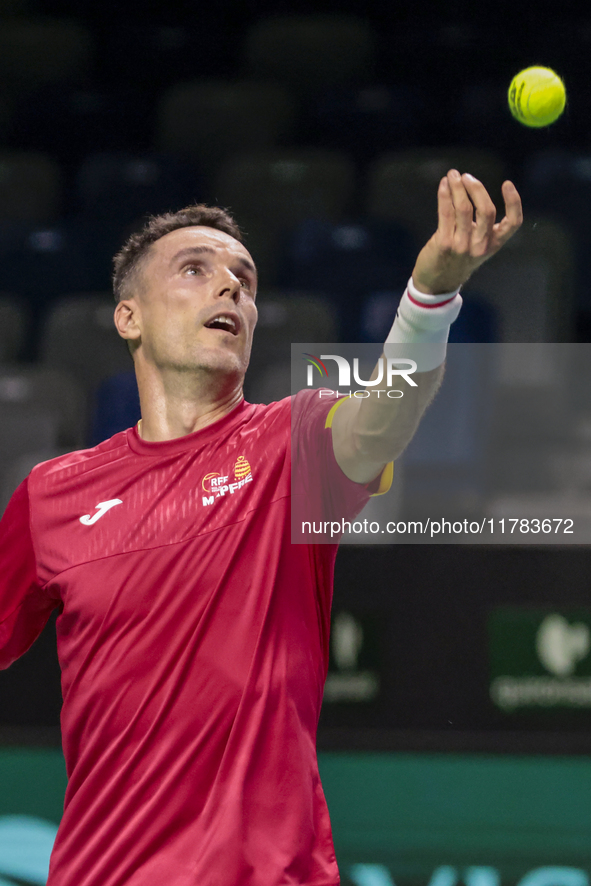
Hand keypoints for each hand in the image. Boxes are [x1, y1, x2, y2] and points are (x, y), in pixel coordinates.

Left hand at [411, 169, 522, 294]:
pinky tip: (443, 185)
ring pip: (464, 208)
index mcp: (493, 244)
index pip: (513, 223)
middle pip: (486, 210)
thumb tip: (472, 190)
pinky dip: (444, 195)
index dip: (514, 202)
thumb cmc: (457, 260)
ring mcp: (462, 246)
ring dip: (458, 187)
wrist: (436, 284)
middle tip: (466, 177)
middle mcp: (480, 246)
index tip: (507, 183)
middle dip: (476, 188)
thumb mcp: (476, 246)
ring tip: (452, 175)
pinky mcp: (444, 244)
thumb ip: (480, 225)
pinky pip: (446, 213)